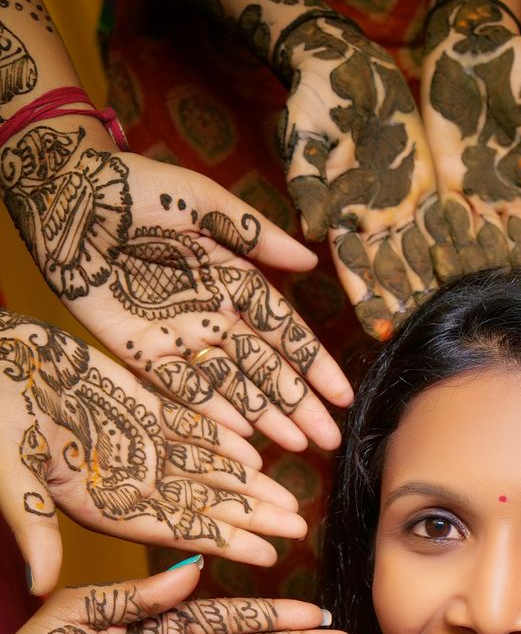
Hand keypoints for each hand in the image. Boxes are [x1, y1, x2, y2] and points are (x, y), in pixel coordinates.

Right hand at [0, 313, 310, 594]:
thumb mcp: (7, 470)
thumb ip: (34, 524)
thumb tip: (40, 584)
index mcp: (97, 502)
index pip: (176, 528)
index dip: (224, 541)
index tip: (270, 554)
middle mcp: (122, 480)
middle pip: (200, 502)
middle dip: (250, 515)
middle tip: (299, 524)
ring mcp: (131, 443)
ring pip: (202, 467)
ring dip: (246, 482)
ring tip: (291, 496)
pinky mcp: (134, 405)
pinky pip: (188, 427)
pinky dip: (223, 437)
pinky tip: (259, 449)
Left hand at [1, 125, 351, 446]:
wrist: (65, 197)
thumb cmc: (134, 188)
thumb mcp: (199, 201)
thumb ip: (253, 234)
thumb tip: (310, 259)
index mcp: (235, 279)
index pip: (285, 331)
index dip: (314, 364)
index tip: (342, 394)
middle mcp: (214, 315)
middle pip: (266, 368)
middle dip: (299, 403)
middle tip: (330, 438)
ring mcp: (180, 336)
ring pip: (232, 385)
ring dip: (265, 416)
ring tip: (298, 445)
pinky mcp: (142, 351)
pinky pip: (181, 387)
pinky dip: (211, 410)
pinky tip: (242, 434)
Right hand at [278, 14, 438, 338]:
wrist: (342, 61)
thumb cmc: (314, 97)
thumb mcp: (306, 136)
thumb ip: (310, 184)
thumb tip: (312, 230)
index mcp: (341, 214)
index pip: (354, 268)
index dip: (367, 299)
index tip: (379, 331)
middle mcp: (374, 219)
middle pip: (395, 272)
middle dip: (410, 304)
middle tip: (429, 337)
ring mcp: (403, 205)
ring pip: (425, 254)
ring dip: (440, 285)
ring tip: (462, 315)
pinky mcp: (428, 185)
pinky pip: (449, 222)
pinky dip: (464, 247)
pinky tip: (482, 271)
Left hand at [422, 0, 520, 272]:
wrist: (471, 44)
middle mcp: (512, 196)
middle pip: (519, 246)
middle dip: (519, 277)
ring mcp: (479, 193)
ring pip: (484, 242)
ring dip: (484, 273)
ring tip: (483, 304)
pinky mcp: (446, 183)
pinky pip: (449, 223)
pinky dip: (450, 249)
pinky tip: (449, 275)